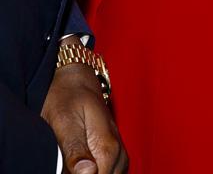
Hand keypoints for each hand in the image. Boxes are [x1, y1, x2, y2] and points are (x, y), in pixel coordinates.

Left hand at [41, 39, 127, 173]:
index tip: (67, 168)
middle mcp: (117, 150)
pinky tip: (83, 165)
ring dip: (95, 172)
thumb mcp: (63, 120)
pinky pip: (111, 170)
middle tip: (67, 163)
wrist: (76, 78)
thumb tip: (87, 173)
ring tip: (72, 162)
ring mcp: (117, 151)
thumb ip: (76, 148)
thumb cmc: (66, 96)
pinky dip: (99, 170)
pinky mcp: (113, 151)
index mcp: (107, 145)